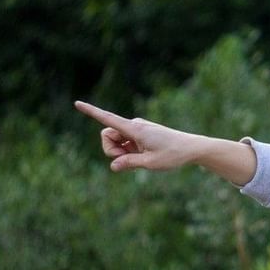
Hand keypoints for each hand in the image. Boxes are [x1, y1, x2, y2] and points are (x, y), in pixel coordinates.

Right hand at [74, 100, 198, 171]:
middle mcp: (134, 126)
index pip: (108, 118)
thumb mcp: (150, 163)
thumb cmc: (174, 155)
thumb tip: (113, 166)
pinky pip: (126, 143)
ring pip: (116, 140)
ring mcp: (137, 130)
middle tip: (127, 161)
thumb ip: (129, 164)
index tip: (76, 103)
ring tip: (141, 159)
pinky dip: (128, 152)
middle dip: (111, 150)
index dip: (91, 111)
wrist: (192, 148)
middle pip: (107, 135)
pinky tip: (144, 157)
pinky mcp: (141, 135)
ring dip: (121, 152)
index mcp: (135, 129)